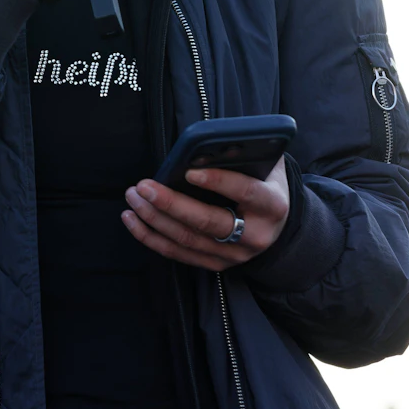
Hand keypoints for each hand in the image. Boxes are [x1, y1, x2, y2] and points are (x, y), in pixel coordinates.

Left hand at [121, 158, 290, 269]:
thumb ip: (242, 156)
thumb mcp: (264, 166)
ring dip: (154, 218)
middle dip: (171, 204)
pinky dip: (150, 237)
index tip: (189, 172)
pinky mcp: (216, 263)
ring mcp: (234, 254)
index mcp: (271, 206)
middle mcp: (254, 235)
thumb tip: (207, 145)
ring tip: (133, 197)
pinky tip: (132, 219)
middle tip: (143, 186)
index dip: (219, 182)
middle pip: (208, 222)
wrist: (277, 225)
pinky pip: (178, 253)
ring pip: (188, 239)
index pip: (246, 193)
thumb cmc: (263, 184)